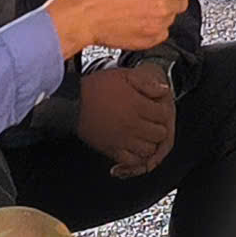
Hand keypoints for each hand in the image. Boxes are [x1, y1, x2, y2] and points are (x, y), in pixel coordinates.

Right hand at [46, 0, 203, 55]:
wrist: (84, 15)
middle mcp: (163, 6)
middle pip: (182, 2)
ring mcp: (158, 25)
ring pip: (170, 17)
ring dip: (160, 12)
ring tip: (137, 7)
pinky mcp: (151, 40)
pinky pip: (160, 32)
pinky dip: (152, 27)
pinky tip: (134, 19)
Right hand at [78, 61, 175, 176]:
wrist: (71, 102)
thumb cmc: (95, 87)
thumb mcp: (123, 76)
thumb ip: (146, 83)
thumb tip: (164, 91)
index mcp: (137, 106)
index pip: (163, 115)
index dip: (162, 111)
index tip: (156, 108)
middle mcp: (133, 125)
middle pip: (159, 133)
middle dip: (158, 127)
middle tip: (152, 122)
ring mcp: (123, 139)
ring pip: (148, 149)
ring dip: (149, 142)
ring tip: (144, 135)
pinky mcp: (111, 149)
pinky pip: (131, 160)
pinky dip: (135, 157)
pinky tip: (133, 148)